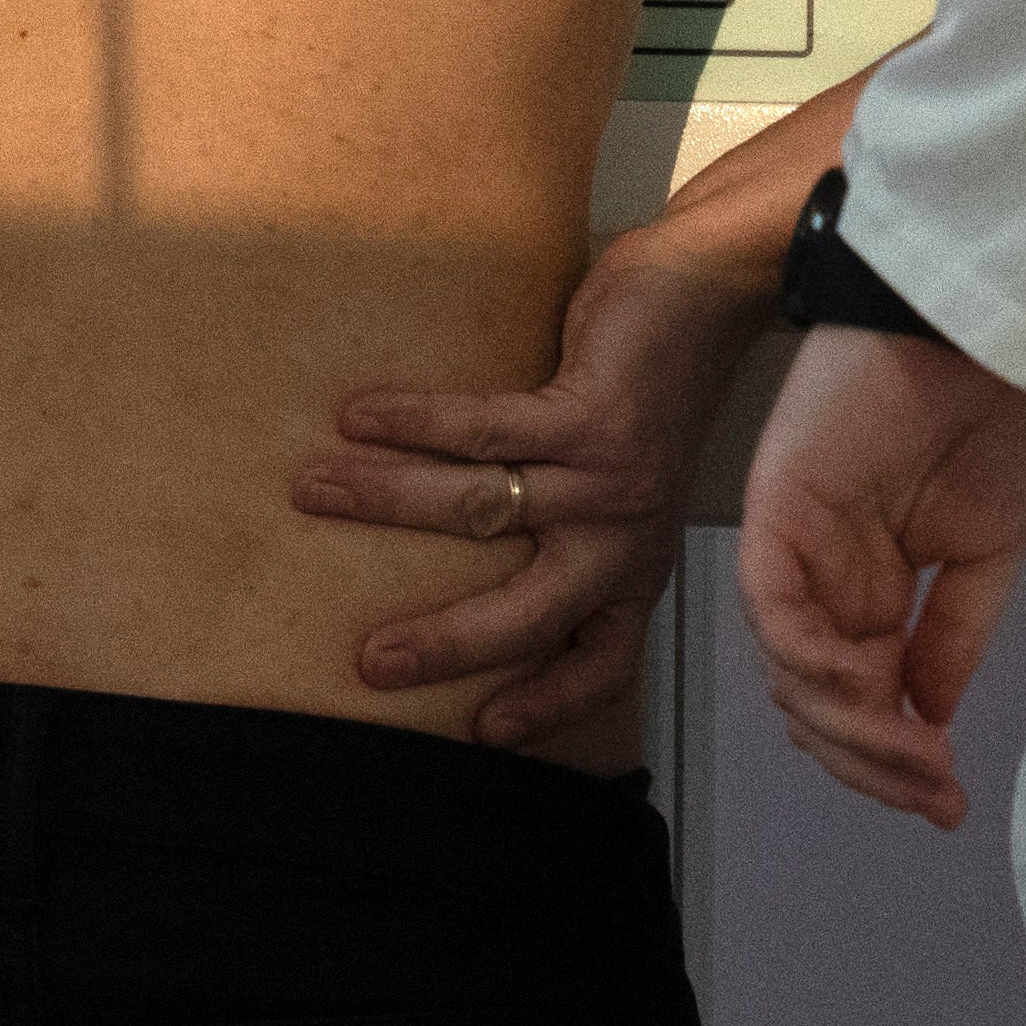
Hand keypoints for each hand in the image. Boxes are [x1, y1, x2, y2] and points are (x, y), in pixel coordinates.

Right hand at [297, 240, 776, 749]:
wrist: (713, 293)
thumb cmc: (649, 388)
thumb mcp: (624, 483)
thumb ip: (564, 524)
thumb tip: (460, 540)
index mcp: (633, 567)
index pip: (604, 663)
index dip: (549, 705)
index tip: (487, 733)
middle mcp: (625, 538)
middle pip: (532, 617)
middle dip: (447, 644)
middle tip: (371, 662)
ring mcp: (610, 481)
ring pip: (483, 510)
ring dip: (386, 498)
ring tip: (312, 489)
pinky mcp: (591, 417)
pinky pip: (486, 432)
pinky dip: (414, 423)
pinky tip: (358, 416)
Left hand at [735, 323, 1025, 827]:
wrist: (976, 333)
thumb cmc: (988, 416)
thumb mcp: (990, 549)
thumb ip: (955, 635)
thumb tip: (933, 717)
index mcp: (871, 592)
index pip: (861, 701)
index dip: (897, 761)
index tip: (950, 803)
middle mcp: (824, 582)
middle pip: (818, 707)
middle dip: (874, 764)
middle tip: (933, 793)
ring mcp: (794, 551)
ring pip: (792, 675)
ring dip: (853, 729)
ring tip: (918, 753)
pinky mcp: (772, 516)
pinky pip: (772, 610)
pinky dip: (811, 661)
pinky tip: (866, 687)